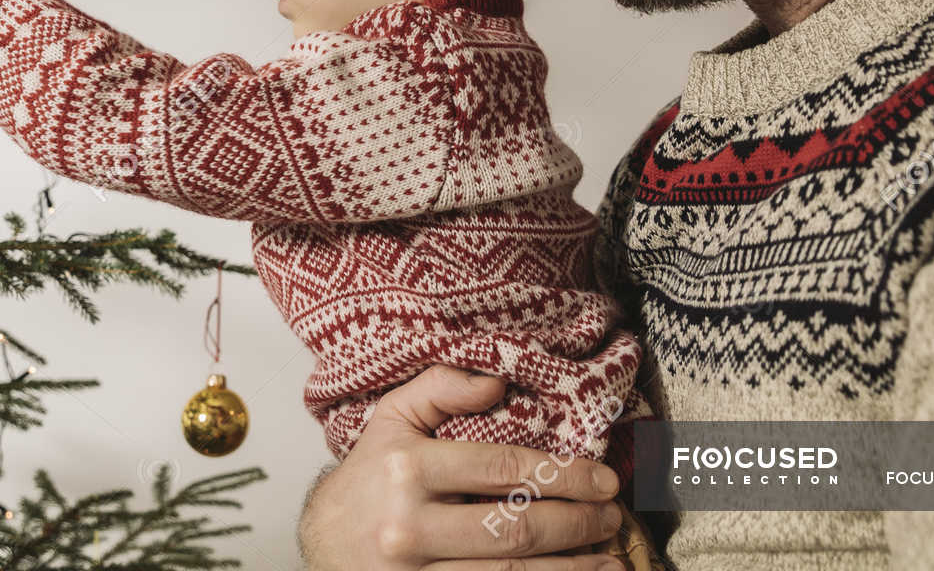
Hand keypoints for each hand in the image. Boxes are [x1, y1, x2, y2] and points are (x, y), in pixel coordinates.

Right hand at [297, 367, 624, 569]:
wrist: (321, 544)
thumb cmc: (369, 478)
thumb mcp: (392, 419)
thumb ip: (440, 387)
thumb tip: (498, 382)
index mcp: (407, 469)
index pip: (501, 469)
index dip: (561, 475)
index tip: (603, 480)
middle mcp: (409, 525)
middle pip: (514, 528)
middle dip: (576, 523)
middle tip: (612, 517)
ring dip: (571, 569)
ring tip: (610, 558)